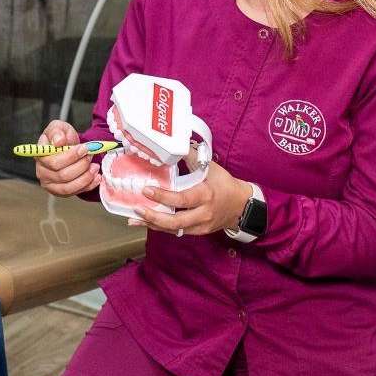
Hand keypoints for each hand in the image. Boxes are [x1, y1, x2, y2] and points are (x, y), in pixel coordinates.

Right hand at [34, 120, 101, 196]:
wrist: (68, 147)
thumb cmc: (62, 137)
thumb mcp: (59, 127)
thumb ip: (57, 131)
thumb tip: (59, 141)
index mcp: (40, 156)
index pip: (54, 162)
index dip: (71, 157)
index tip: (84, 148)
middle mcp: (42, 172)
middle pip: (63, 175)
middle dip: (81, 165)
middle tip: (91, 156)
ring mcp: (50, 184)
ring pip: (69, 186)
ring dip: (85, 177)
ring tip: (95, 167)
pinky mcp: (60, 192)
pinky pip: (75, 192)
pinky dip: (88, 186)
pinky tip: (96, 177)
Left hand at [133, 160, 252, 236]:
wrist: (242, 207)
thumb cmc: (224, 184)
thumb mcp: (211, 168)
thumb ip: (192, 157)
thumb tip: (175, 144)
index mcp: (206, 195)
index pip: (182, 199)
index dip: (163, 196)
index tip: (146, 190)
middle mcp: (203, 213)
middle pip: (176, 221)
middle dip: (154, 216)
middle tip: (136, 208)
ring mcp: (200, 225)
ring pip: (174, 229)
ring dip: (152, 224)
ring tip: (133, 219)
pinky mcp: (197, 232)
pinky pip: (177, 231)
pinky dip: (160, 227)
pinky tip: (146, 222)